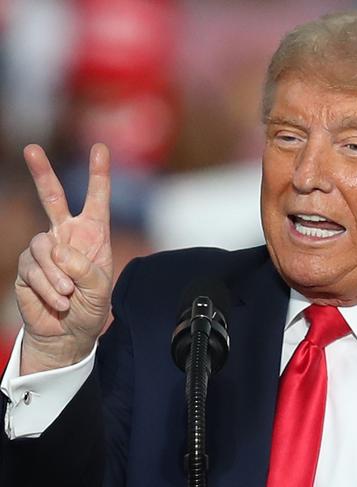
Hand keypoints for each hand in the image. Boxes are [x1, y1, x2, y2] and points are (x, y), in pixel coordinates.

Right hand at [15, 144, 112, 374]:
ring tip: (68, 295)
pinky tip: (57, 301)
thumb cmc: (91, 308)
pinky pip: (32, 269)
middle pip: (52, 198)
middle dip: (42, 173)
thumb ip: (85, 268)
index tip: (100, 148)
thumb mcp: (100, 289)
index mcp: (92, 235)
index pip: (96, 200)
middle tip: (32, 148)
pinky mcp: (26, 267)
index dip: (98, 174)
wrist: (68, 333)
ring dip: (56, 275)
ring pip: (42, 246)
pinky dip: (47, 287)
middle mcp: (66, 236)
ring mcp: (44, 250)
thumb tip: (58, 250)